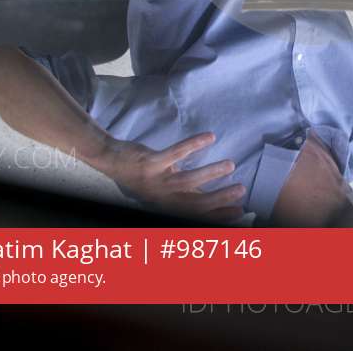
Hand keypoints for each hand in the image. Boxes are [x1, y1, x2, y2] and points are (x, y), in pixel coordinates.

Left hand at [91, 132, 245, 222]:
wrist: (111, 161)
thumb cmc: (141, 175)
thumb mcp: (163, 188)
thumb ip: (184, 192)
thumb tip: (211, 194)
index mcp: (167, 204)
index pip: (196, 214)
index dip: (218, 215)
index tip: (240, 211)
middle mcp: (162, 198)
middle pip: (194, 203)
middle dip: (219, 199)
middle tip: (241, 190)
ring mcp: (155, 181)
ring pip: (186, 181)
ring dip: (210, 174)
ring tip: (230, 165)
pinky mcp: (150, 163)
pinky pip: (174, 154)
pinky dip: (192, 146)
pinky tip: (209, 137)